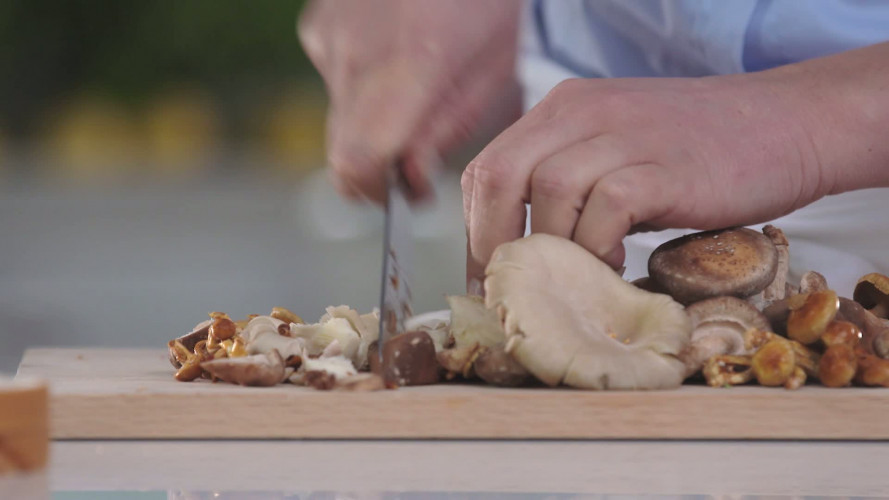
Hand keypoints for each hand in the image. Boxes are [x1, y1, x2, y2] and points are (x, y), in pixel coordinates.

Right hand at [298, 0, 521, 202]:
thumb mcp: (490, 66)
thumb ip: (444, 129)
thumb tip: (408, 181)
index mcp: (409, 62)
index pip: (357, 161)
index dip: (374, 192)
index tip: (401, 196)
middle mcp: (356, 51)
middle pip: (341, 148)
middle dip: (378, 166)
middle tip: (418, 153)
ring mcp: (330, 35)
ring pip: (339, 117)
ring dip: (373, 124)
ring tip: (418, 88)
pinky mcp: (320, 26)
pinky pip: (335, 79)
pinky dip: (363, 88)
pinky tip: (397, 58)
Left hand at [462, 71, 838, 286]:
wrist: (786, 124)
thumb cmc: (696, 152)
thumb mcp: (616, 150)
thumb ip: (569, 186)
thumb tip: (524, 256)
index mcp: (563, 109)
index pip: (487, 168)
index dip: (474, 228)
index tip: (485, 276)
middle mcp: (583, 112)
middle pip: (500, 176)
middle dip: (493, 243)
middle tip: (515, 289)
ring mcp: (624, 134)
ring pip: (547, 193)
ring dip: (555, 249)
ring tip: (581, 275)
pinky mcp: (664, 166)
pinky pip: (605, 209)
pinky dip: (600, 247)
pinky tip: (617, 262)